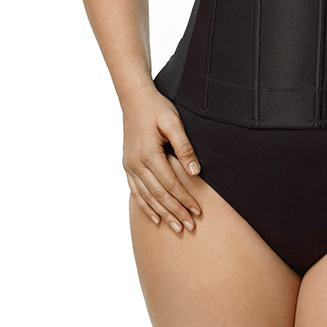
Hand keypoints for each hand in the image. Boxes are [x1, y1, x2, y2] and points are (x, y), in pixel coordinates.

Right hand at [122, 86, 202, 232]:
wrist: (134, 99)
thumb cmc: (157, 108)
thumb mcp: (174, 122)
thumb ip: (184, 147)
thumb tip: (195, 173)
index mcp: (148, 153)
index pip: (170, 184)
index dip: (185, 198)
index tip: (198, 211)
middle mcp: (136, 163)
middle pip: (158, 195)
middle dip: (175, 212)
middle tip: (190, 227)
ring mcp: (129, 165)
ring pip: (146, 196)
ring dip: (162, 213)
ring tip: (176, 227)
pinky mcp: (127, 165)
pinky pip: (135, 191)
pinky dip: (145, 206)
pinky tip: (155, 217)